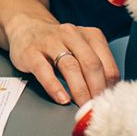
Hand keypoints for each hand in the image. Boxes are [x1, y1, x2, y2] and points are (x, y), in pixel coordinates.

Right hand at [2, 19, 117, 104]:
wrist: (27, 28)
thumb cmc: (59, 44)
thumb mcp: (81, 48)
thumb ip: (95, 66)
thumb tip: (107, 93)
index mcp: (90, 35)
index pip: (106, 63)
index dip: (109, 85)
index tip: (109, 101)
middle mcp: (71, 35)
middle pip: (91, 64)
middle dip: (96, 89)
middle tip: (97, 107)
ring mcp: (50, 42)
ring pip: (70, 67)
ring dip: (80, 90)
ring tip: (82, 107)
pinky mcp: (31, 52)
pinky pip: (44, 71)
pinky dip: (55, 87)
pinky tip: (62, 98)